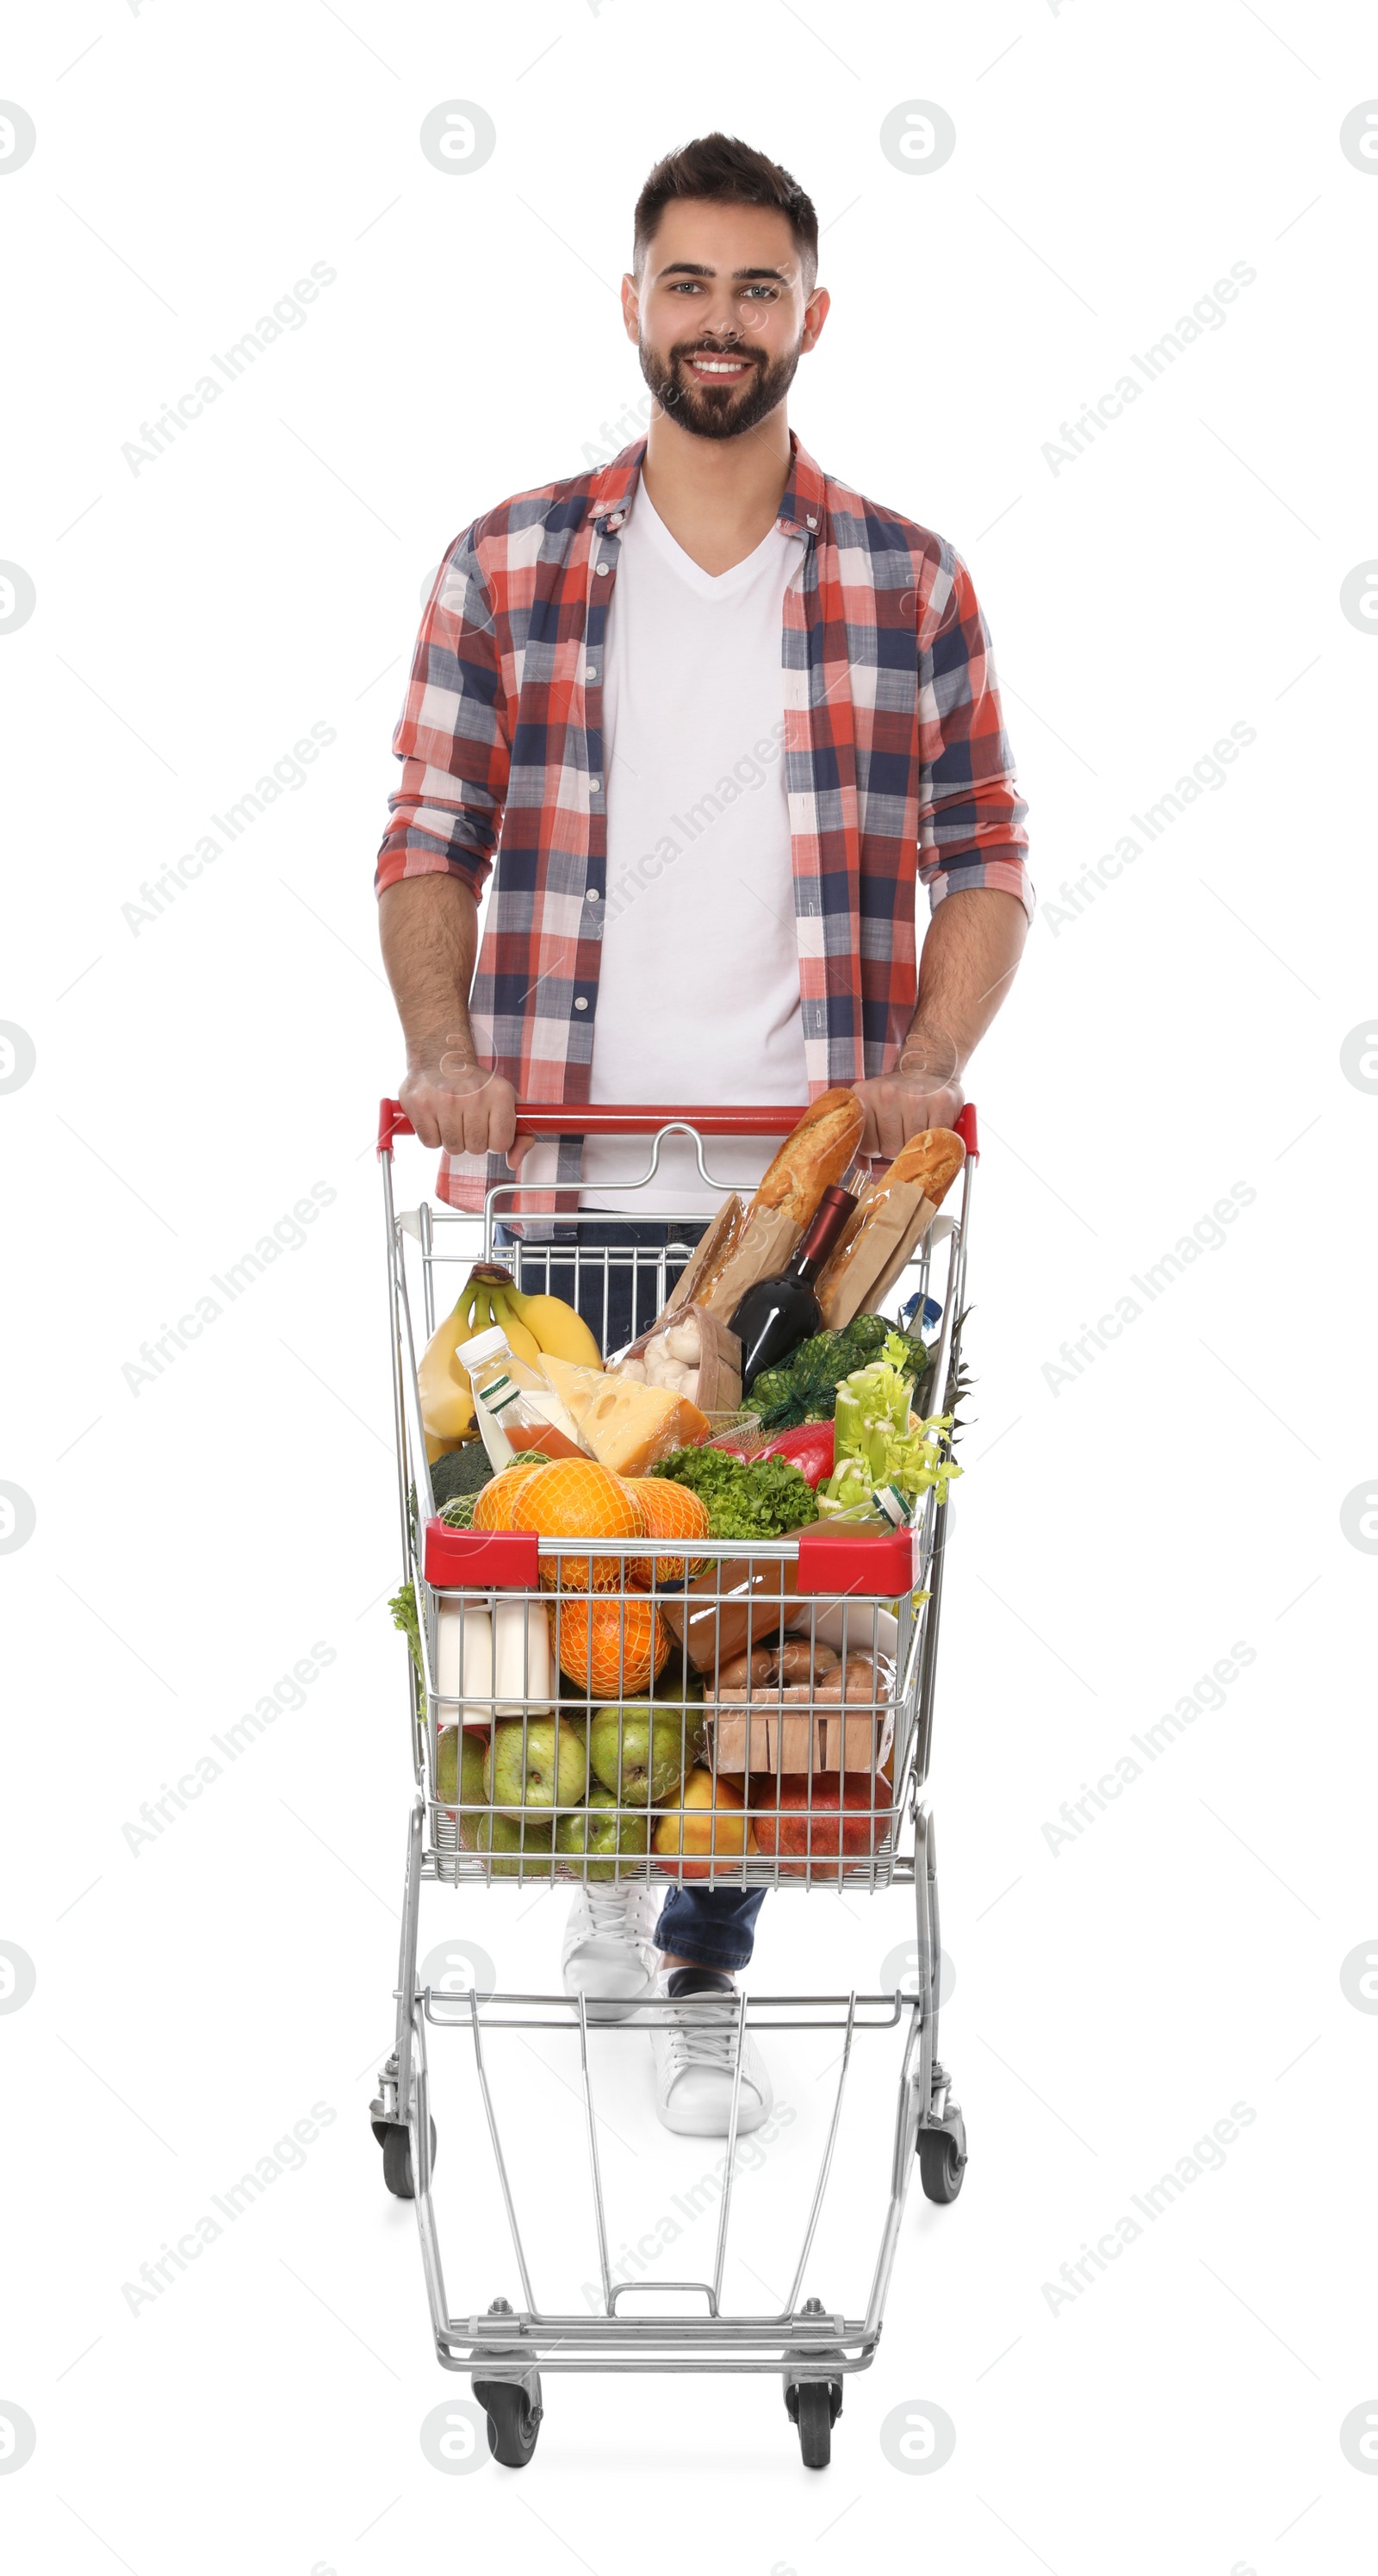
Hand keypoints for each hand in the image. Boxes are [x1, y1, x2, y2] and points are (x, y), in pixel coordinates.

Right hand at [399, 1055, 532, 1169]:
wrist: (441, 1059)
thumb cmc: (476, 1085)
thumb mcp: (508, 1103)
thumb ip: (521, 1136)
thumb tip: (514, 1163)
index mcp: (499, 1094)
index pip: (501, 1144)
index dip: (494, 1142)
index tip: (489, 1129)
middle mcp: (473, 1095)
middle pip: (476, 1148)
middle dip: (472, 1140)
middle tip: (467, 1120)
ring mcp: (445, 1100)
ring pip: (453, 1148)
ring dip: (453, 1139)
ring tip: (452, 1117)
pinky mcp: (420, 1105)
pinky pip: (431, 1143)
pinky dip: (434, 1136)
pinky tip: (437, 1118)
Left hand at [850, 1059, 964, 1161]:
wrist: (927, 1068)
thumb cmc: (898, 1096)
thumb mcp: (873, 1108)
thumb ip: (864, 1137)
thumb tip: (861, 1168)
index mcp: (864, 1096)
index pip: (867, 1147)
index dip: (877, 1149)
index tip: (883, 1138)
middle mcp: (887, 1094)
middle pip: (890, 1150)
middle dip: (897, 1147)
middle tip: (903, 1131)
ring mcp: (915, 1098)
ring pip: (913, 1146)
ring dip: (916, 1143)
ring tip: (916, 1127)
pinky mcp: (941, 1102)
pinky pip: (936, 1138)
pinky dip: (936, 1138)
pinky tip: (932, 1125)